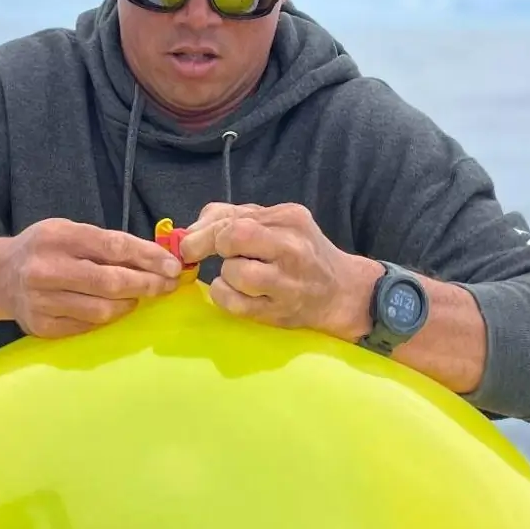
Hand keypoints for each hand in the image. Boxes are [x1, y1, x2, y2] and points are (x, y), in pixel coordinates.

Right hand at [0, 220, 180, 338]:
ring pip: (102, 310)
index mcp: (57, 237)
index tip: (173, 266)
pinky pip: (87, 326)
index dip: (148, 257)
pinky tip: (115, 308)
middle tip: (168, 285)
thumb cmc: (44, 249)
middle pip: (110, 282)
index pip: (113, 247)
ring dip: (130, 304)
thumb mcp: (69, 231)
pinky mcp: (42, 327)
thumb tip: (157, 256)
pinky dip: (107, 318)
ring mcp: (42, 301)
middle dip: (147, 284)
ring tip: (140, 296)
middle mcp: (46, 269)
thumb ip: (106, 242)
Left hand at [177, 202, 379, 338]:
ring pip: (234, 273)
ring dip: (224, 275)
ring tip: (236, 276)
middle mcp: (291, 246)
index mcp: (289, 218)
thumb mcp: (276, 222)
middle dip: (210, 246)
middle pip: (235, 236)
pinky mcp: (279, 312)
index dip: (203, 232)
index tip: (189, 243)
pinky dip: (225, 297)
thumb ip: (233, 216)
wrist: (341, 291)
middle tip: (206, 256)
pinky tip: (236, 293)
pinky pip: (235, 304)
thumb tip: (190, 231)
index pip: (235, 218)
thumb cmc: (300, 253)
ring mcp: (287, 282)